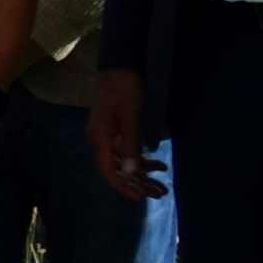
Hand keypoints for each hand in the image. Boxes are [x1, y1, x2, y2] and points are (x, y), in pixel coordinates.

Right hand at [91, 67, 160, 205]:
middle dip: (139, 183)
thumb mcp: (130, 116)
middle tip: (161, 193)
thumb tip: (130, 172)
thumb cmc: (124, 88)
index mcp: (100, 139)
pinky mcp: (116, 130)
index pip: (109, 172)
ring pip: (124, 163)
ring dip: (143, 174)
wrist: (119, 65)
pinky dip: (142, 160)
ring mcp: (108, 136)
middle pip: (118, 170)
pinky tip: (158, 164)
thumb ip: (130, 144)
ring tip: (162, 183)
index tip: (142, 197)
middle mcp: (101, 141)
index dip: (125, 186)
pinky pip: (127, 152)